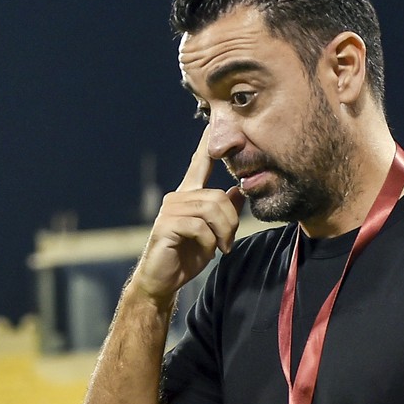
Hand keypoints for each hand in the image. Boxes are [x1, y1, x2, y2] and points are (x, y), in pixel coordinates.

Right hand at [131, 127, 243, 307]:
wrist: (163, 281)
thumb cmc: (187, 256)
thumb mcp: (213, 232)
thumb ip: (225, 211)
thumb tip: (239, 190)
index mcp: (188, 195)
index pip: (198, 164)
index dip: (205, 145)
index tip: (211, 123)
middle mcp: (177, 197)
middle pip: (219, 195)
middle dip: (231, 221)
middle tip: (229, 242)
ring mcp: (170, 210)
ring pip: (211, 209)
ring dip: (223, 232)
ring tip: (221, 247)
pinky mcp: (166, 225)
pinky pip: (200, 226)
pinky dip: (210, 241)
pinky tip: (209, 250)